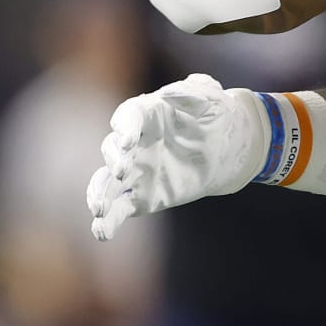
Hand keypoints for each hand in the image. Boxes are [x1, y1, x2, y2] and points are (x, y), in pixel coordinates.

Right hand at [86, 74, 266, 240]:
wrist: (226, 147)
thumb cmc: (214, 115)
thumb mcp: (211, 98)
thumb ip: (193, 92)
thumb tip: (172, 93)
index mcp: (146, 115)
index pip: (127, 117)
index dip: (124, 127)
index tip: (128, 140)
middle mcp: (133, 144)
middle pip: (112, 150)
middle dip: (113, 160)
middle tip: (123, 171)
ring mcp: (134, 172)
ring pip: (106, 182)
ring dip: (99, 194)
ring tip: (99, 209)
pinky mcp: (140, 196)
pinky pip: (119, 209)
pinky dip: (108, 221)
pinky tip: (102, 233)